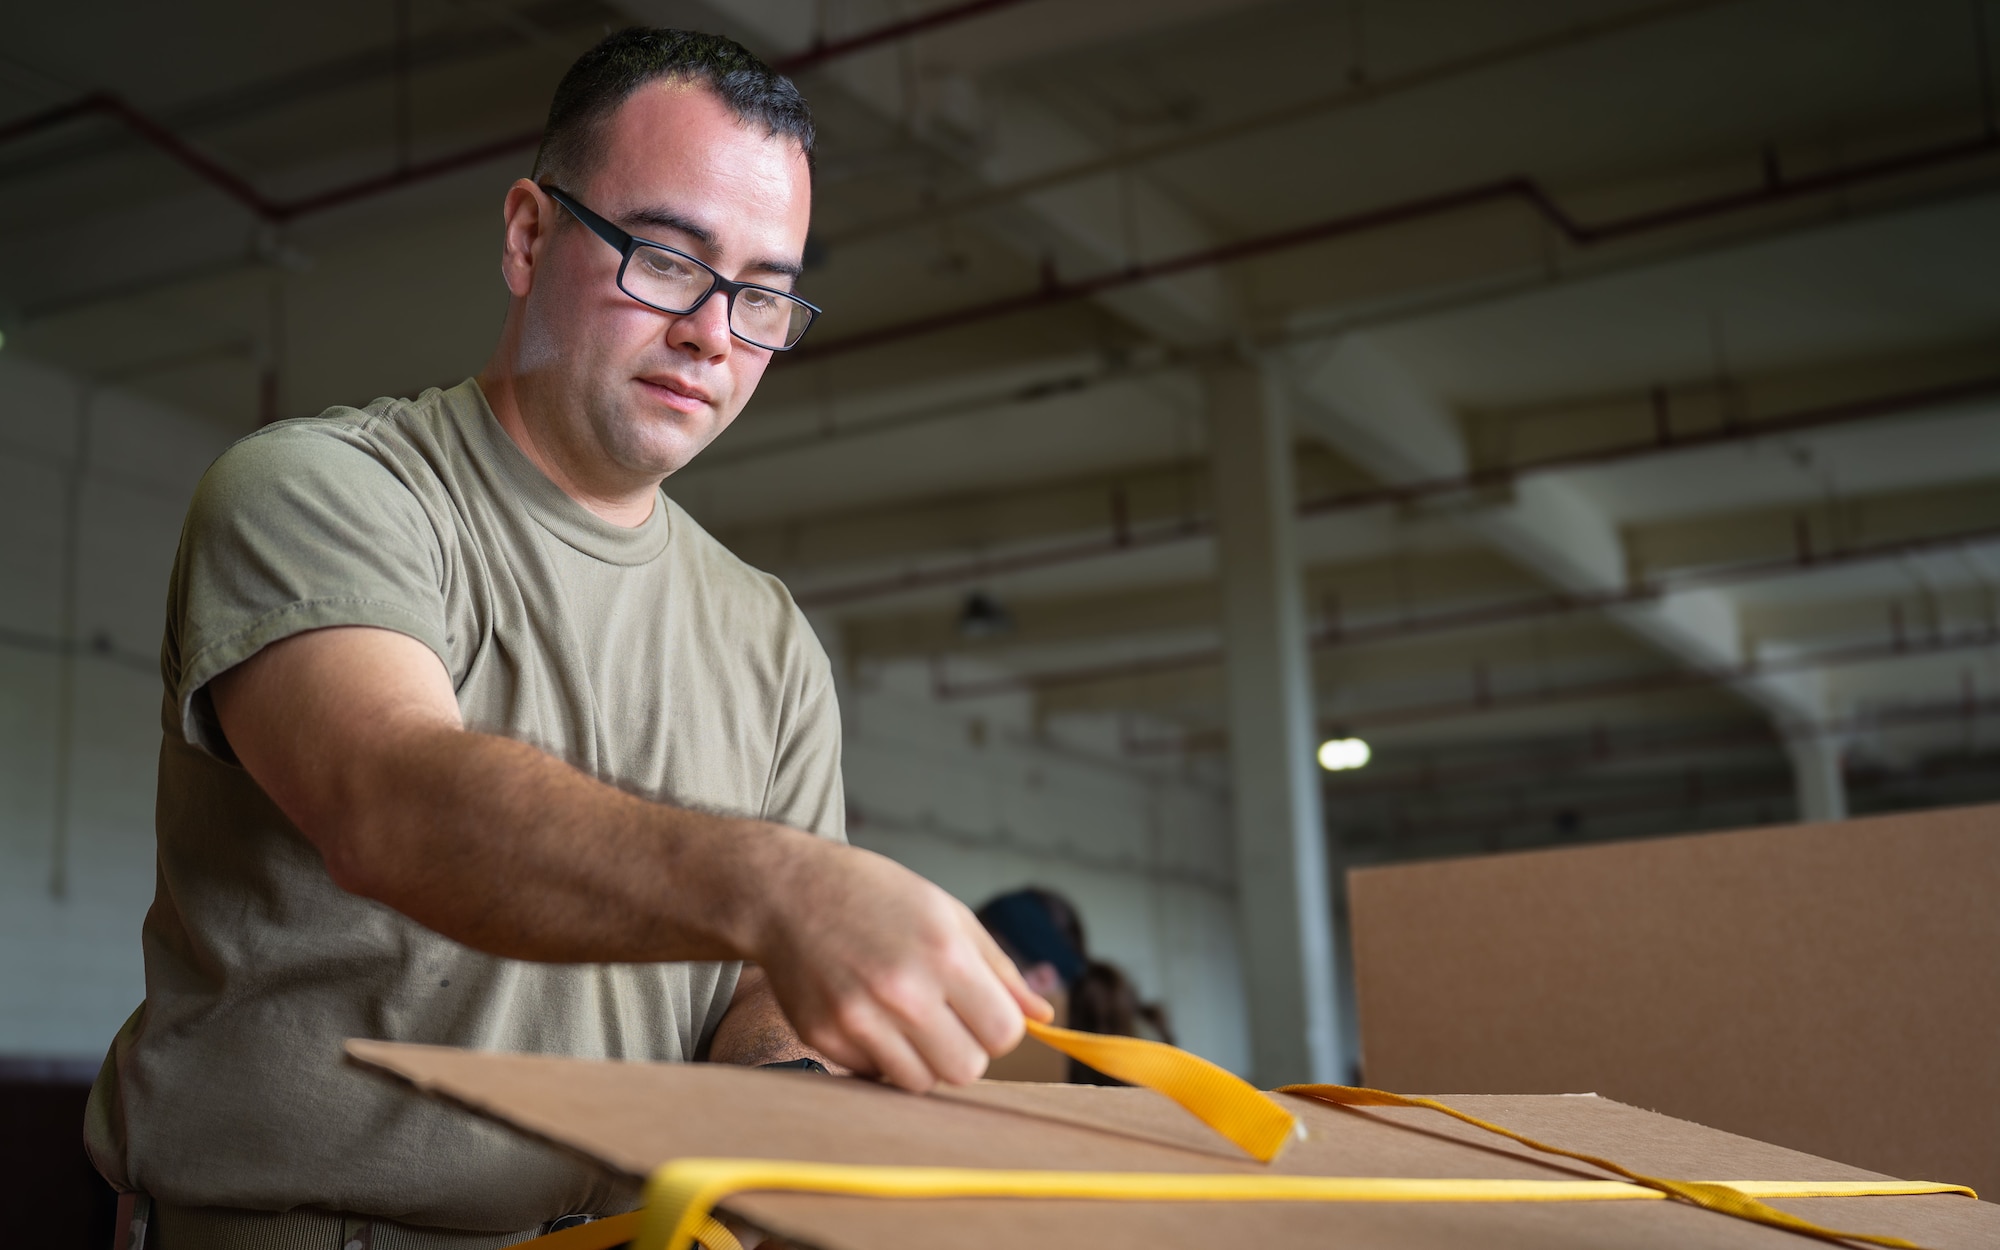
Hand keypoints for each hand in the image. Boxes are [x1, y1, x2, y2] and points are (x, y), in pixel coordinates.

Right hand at [751, 839, 1052, 1091]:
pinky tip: (869, 1014)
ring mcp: (859, 1019)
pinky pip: (875, 1074)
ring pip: (922, 1082)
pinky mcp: (824, 1037)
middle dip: (965, 1049)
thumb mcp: (947, 914)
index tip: (981, 1009)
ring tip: (907, 1017)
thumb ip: (998, 970)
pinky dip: (880, 1055)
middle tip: (945, 1018)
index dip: (999, 1027)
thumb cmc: (876, 896)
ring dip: (924, 1059)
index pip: (1004, 1034)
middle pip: (966, 1069)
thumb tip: (1043, 1017)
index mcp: (944, 954)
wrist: (787, 891)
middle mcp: (903, 991)